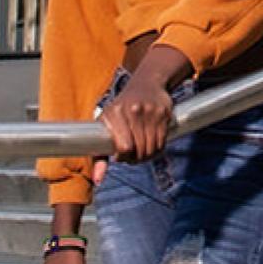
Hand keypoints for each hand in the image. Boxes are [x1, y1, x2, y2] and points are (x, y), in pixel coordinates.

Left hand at [100, 44, 190, 161]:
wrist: (146, 83)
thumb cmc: (120, 108)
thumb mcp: (105, 125)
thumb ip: (99, 155)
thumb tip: (98, 180)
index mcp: (115, 112)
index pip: (125, 147)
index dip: (124, 157)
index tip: (120, 156)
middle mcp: (134, 110)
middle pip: (140, 150)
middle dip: (135, 159)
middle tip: (131, 157)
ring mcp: (151, 111)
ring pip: (152, 148)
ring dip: (146, 156)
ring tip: (140, 153)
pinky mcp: (164, 112)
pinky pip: (162, 142)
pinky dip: (156, 150)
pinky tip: (150, 146)